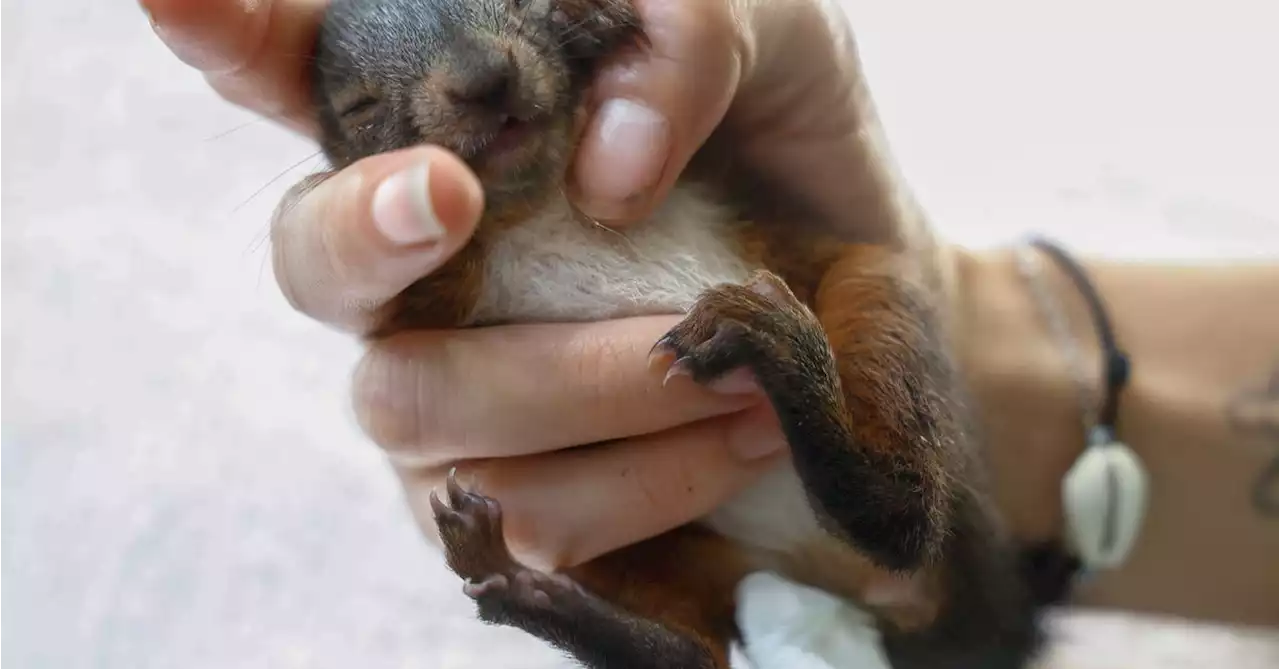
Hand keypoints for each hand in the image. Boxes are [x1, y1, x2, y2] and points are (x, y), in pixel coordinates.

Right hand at [142, 0, 895, 566]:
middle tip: (457, 196)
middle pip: (311, 264)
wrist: (867, 310)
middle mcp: (418, 267)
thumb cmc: (790, 157)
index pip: (299, 74)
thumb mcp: (773, 43)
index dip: (230, 37)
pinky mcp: (503, 505)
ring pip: (425, 407)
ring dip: (602, 383)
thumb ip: (680, 32)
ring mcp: (447, 395)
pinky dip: (652, 477)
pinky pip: (525, 516)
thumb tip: (599, 166)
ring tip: (745, 362)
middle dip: (368, 230)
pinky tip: (742, 430)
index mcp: (452, 129)